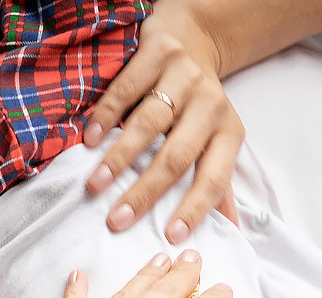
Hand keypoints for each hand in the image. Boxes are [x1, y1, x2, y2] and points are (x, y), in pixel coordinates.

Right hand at [82, 1, 242, 242]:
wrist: (193, 38)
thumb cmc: (200, 104)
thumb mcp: (218, 139)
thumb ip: (220, 182)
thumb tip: (231, 229)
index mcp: (230, 133)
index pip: (215, 179)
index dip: (195, 208)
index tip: (171, 235)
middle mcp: (211, 105)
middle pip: (177, 157)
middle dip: (145, 192)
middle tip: (118, 220)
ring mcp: (184, 77)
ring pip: (148, 124)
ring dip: (119, 158)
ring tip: (96, 184)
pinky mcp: (157, 52)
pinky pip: (126, 89)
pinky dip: (106, 116)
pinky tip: (90, 140)